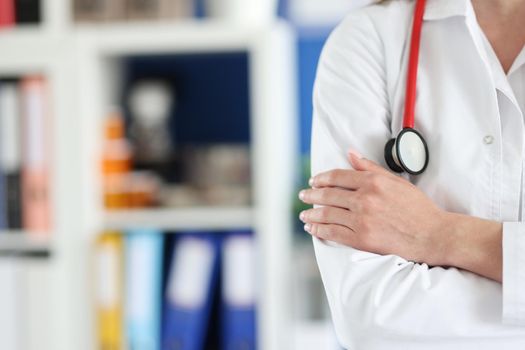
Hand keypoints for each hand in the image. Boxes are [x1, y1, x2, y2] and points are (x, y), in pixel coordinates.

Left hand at [299, 151, 451, 265]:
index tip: (313, 181)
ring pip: (327, 214)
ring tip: (304, 214)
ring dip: (311, 214)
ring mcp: (362, 220)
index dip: (321, 179)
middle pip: (328, 195)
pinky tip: (312, 228)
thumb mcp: (396, 181)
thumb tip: (350, 154)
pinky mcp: (361, 239)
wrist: (432, 235)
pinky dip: (319, 230)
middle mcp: (364, 200)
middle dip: (311, 195)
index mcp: (372, 182)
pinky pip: (333, 233)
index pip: (337, 177)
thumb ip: (370, 167)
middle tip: (303, 195)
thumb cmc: (417, 208)